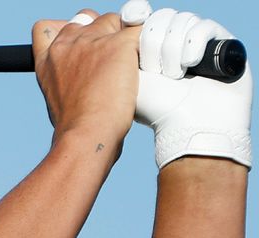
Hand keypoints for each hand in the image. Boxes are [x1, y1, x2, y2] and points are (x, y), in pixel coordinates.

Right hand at [33, 10, 141, 152]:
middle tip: (114, 60)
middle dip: (103, 33)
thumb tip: (83, 76)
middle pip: (88, 19)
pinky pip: (141, 29)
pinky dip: (148, 44)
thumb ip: (66, 76)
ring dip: (126, 38)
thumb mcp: (56, 98)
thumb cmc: (75, 127)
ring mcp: (91, 42)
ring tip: (132, 67)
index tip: (81, 45)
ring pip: (117, 21)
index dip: (68, 30)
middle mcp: (66, 45)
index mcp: (47, 59)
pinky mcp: (118, 45)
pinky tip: (147, 64)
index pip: (47, 27)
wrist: (86, 135)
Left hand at [120, 0, 251, 167]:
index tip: (131, 20)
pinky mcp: (220, 43)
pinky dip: (193, 44)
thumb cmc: (152, 107)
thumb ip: (114, 47)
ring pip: (181, 21)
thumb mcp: (124, 75)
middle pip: (160, 17)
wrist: (186, 126)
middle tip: (154, 70)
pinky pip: (203, 27)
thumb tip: (113, 19)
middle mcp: (173, 41)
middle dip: (154, 41)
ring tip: (173, 76)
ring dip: (172, 49)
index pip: (141, 15)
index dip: (136, 16)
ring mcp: (197, 42)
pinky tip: (190, 64)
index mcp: (148, 46)